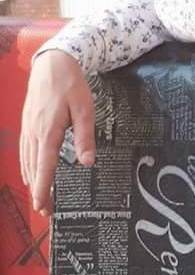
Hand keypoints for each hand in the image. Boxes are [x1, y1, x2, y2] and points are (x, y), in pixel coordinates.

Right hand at [20, 49, 95, 215]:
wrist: (53, 63)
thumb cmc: (71, 85)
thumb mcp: (84, 109)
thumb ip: (85, 137)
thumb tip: (88, 163)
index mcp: (48, 132)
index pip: (44, 168)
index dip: (42, 189)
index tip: (42, 207)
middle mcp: (34, 134)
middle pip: (33, 169)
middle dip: (38, 190)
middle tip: (45, 210)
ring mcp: (28, 129)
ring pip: (27, 161)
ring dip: (32, 180)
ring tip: (39, 196)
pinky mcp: (28, 124)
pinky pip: (25, 151)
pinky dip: (27, 165)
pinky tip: (31, 171)